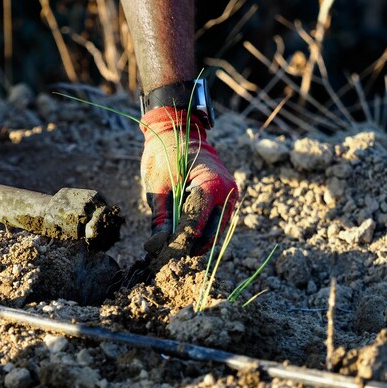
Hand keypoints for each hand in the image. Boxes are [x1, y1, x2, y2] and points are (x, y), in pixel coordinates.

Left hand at [140, 106, 237, 255]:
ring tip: (171, 245)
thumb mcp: (158, 187)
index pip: (195, 225)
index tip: (160, 253)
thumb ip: (160, 218)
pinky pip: (215, 223)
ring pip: (215, 232)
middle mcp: (227, 193)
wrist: (180, 132)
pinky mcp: (227, 200)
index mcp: (211, 186)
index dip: (178, 242)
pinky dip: (200, 231)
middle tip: (165, 254)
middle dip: (188, 246)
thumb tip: (156, 246)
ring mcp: (230, 197)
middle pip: (210, 234)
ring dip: (195, 241)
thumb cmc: (166, 155)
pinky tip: (182, 233)